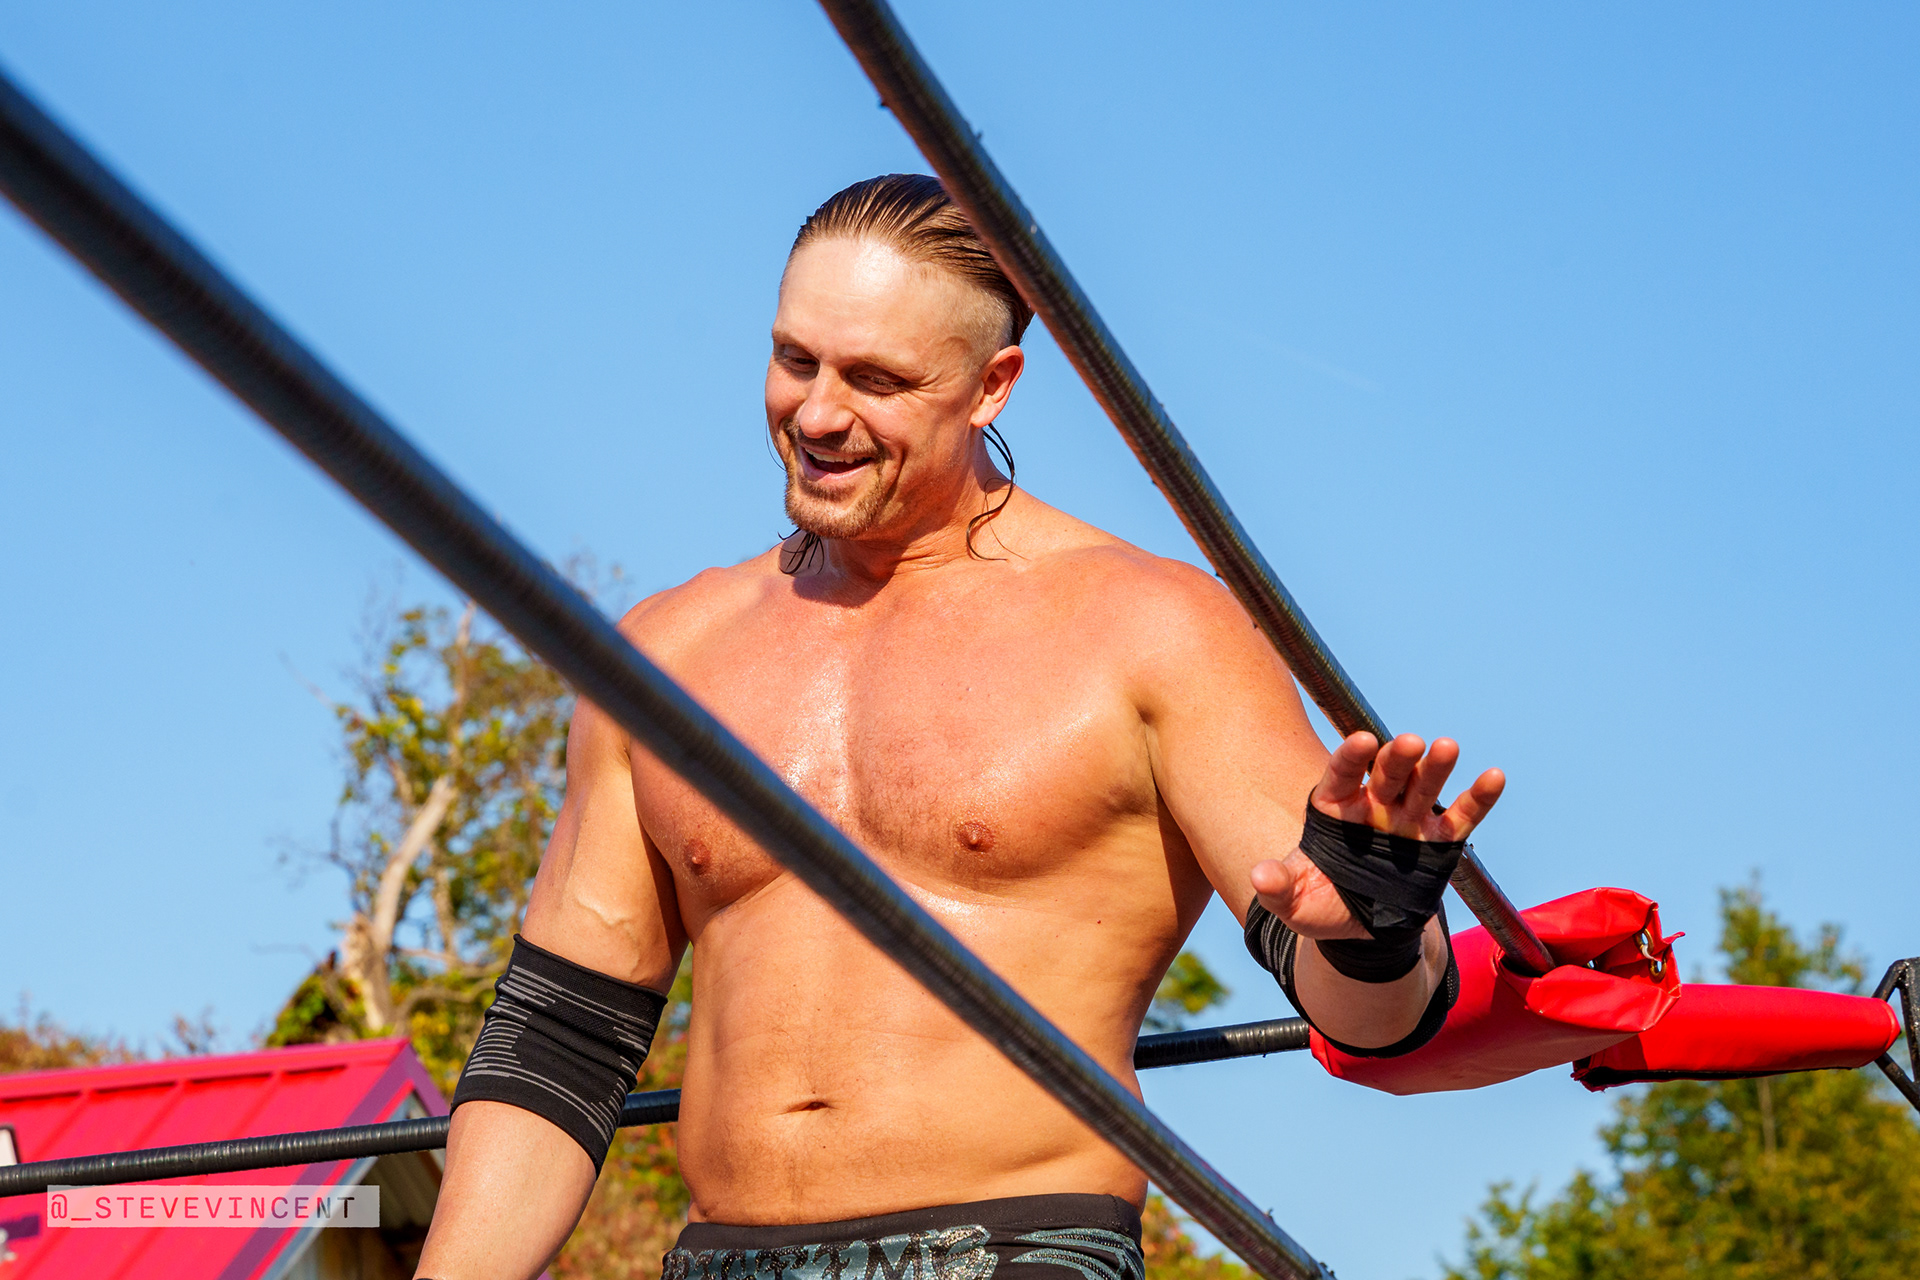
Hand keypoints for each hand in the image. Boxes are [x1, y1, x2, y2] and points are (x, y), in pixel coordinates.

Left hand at [1249, 732, 1504, 940]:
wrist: (1358, 927)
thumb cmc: (1320, 905)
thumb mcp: (1293, 903)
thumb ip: (1277, 887)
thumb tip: (1260, 877)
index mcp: (1334, 810)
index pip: (1341, 776)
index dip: (1350, 758)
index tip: (1361, 740)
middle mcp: (1373, 806)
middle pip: (1386, 774)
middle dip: (1397, 757)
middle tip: (1409, 741)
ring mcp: (1406, 821)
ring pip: (1423, 787)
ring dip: (1435, 768)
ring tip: (1447, 746)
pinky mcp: (1437, 842)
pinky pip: (1461, 817)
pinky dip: (1478, 798)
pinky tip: (1494, 776)